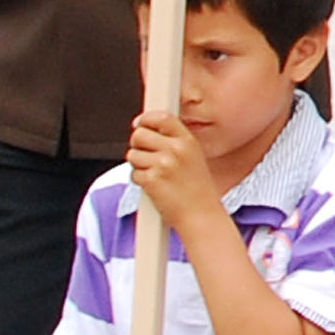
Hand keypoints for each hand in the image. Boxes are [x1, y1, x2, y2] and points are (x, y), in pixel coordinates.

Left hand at [123, 113, 221, 234]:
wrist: (202, 217)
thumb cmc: (199, 192)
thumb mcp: (195, 159)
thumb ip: (175, 143)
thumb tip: (148, 130)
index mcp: (188, 142)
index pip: (162, 117)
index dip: (146, 119)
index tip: (140, 124)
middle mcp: (176, 149)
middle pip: (140, 134)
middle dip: (137, 144)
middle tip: (145, 155)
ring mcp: (163, 164)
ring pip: (132, 154)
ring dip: (138, 165)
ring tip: (155, 175)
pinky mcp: (152, 180)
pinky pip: (134, 174)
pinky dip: (140, 181)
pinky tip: (155, 188)